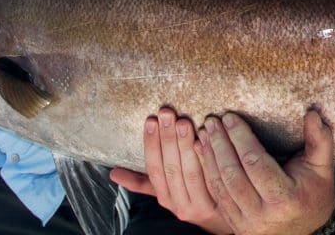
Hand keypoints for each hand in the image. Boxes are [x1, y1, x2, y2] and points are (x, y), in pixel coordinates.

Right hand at [111, 108, 230, 233]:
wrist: (222, 220)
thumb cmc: (192, 199)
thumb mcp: (166, 192)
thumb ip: (142, 182)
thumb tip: (112, 173)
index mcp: (165, 198)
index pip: (154, 170)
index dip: (151, 145)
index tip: (151, 121)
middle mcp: (180, 204)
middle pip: (171, 168)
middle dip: (168, 139)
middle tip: (167, 113)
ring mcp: (200, 204)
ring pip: (190, 172)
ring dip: (185, 145)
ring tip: (183, 121)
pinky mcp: (221, 200)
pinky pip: (213, 175)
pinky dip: (208, 156)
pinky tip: (205, 137)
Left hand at [198, 110, 334, 234]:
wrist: (304, 231)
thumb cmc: (314, 193)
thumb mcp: (322, 168)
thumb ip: (320, 140)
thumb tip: (313, 114)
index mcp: (286, 199)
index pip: (256, 163)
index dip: (241, 138)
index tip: (231, 117)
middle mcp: (264, 215)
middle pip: (234, 174)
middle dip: (220, 145)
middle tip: (213, 121)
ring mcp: (247, 224)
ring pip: (221, 186)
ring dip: (209, 157)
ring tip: (205, 132)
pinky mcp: (235, 226)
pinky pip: (216, 197)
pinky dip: (207, 173)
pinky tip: (202, 153)